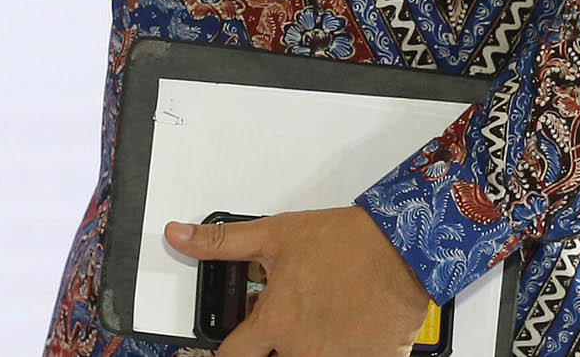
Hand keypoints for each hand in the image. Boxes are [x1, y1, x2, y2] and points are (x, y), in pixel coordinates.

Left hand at [165, 207, 432, 356]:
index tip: (234, 346)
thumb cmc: (344, 242)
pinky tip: (344, 330)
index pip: (231, 356)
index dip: (227, 351)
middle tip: (288, 324)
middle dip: (274, 345)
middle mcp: (302, 350)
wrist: (401, 248)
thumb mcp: (274, 235)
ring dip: (308, 346)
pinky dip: (342, 350)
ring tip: (320, 322)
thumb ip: (221, 243)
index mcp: (275, 324)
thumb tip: (178, 236)